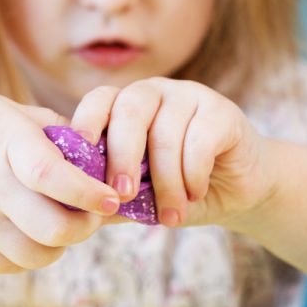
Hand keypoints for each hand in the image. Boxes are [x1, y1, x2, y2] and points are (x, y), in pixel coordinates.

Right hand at [0, 92, 120, 271]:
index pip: (49, 175)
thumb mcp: (8, 111)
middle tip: (94, 212)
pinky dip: (34, 253)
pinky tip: (33, 230)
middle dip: (86, 226)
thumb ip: (55, 132)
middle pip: (52, 229)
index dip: (87, 191)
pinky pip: (14, 265)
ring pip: (39, 255)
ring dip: (63, 243)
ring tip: (65, 220)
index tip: (111, 197)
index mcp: (2, 142)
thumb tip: (104, 157)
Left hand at [70, 78, 274, 227]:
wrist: (238, 191)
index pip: (99, 100)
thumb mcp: (138, 197)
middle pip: (129, 113)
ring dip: (165, 182)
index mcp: (126, 105)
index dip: (86, 125)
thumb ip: (106, 197)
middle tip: (123, 194)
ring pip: (165, 134)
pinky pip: (199, 141)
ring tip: (170, 214)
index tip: (80, 164)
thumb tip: (68, 212)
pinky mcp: (222, 111)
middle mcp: (155, 92)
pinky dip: (193, 175)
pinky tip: (196, 194)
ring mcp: (190, 96)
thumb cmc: (179, 190)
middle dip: (122, 157)